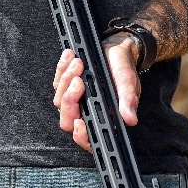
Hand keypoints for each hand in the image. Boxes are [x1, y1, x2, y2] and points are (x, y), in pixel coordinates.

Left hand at [52, 37, 141, 151]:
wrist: (116, 50)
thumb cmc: (123, 69)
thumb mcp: (127, 82)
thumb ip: (128, 100)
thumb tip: (131, 119)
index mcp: (102, 117)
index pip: (88, 137)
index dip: (81, 135)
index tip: (79, 122)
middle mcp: (86, 112)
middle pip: (67, 120)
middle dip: (70, 100)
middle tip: (79, 81)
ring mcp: (74, 101)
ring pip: (60, 99)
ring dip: (66, 79)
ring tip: (79, 63)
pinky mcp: (66, 86)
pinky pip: (57, 82)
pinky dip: (62, 68)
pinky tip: (70, 57)